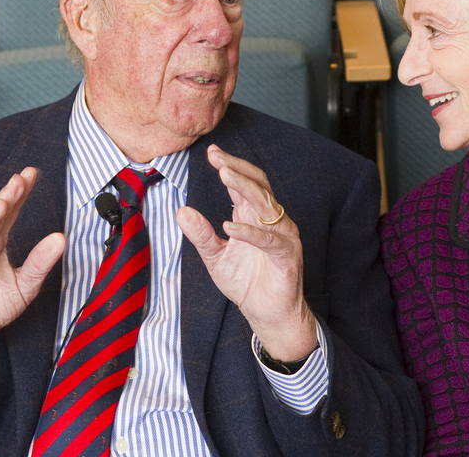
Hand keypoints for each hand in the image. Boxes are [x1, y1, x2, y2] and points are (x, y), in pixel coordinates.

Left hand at [177, 145, 316, 361]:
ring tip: (225, 176)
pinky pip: (269, 240)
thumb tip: (181, 211)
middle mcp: (271, 221)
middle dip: (237, 169)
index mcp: (253, 217)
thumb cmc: (247, 283)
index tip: (212, 153)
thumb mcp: (215, 257)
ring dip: (246, 188)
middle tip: (218, 158)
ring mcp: (282, 236)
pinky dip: (250, 232)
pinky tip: (229, 226)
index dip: (230, 167)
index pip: (244, 183)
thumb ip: (201, 234)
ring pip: (267, 205)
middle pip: (258, 185)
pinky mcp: (287, 256)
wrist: (268, 314)